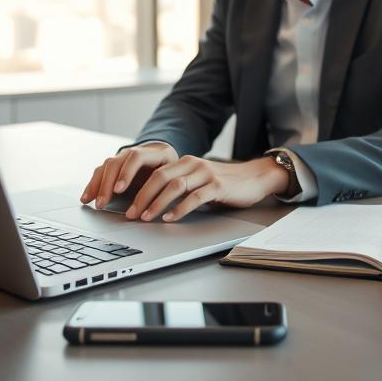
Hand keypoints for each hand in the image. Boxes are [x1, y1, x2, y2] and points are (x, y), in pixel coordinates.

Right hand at [80, 141, 177, 209]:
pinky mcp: (116, 166)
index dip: (126, 173)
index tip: (119, 190)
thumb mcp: (175, 176)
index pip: (136, 158)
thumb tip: (156, 206)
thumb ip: (166, 187)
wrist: (167, 158)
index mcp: (154, 152)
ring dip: (97, 185)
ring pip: (106, 167)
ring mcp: (124, 157)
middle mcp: (135, 152)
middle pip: (116, 162)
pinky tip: (86, 197)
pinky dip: (93, 185)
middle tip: (102, 202)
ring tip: (91, 202)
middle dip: (107, 184)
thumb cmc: (173, 172)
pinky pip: (101, 172)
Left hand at [127, 156, 288, 221]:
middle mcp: (193, 164)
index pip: (155, 173)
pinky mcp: (218, 186)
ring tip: (146, 217)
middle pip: (160, 177)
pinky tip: (171, 218)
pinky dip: (180, 208)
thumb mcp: (198, 181)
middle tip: (130, 213)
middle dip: (141, 196)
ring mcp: (206, 174)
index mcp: (185, 162)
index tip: (125, 203)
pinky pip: (195, 197)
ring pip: (175, 186)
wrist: (255, 178)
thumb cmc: (225, 183)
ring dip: (157, 203)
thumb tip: (153, 204)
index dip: (137, 187)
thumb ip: (180, 187)